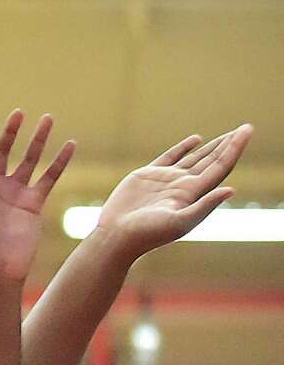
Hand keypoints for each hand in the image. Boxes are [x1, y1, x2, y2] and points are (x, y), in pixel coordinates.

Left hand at [0, 106, 74, 282]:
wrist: (0, 271)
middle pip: (2, 150)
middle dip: (10, 132)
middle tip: (19, 113)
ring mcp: (16, 192)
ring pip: (29, 159)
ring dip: (37, 140)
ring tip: (48, 119)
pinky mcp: (34, 202)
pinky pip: (49, 177)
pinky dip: (59, 162)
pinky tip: (69, 145)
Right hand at [94, 125, 251, 259]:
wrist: (117, 236)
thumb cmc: (147, 233)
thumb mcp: (179, 222)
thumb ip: (204, 206)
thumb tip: (231, 190)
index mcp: (193, 194)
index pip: (220, 167)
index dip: (235, 148)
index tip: (247, 130)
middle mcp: (183, 185)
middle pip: (212, 161)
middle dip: (229, 144)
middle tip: (246, 128)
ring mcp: (167, 180)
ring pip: (196, 158)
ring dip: (213, 146)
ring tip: (229, 134)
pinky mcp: (148, 176)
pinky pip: (171, 157)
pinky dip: (184, 147)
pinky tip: (196, 139)